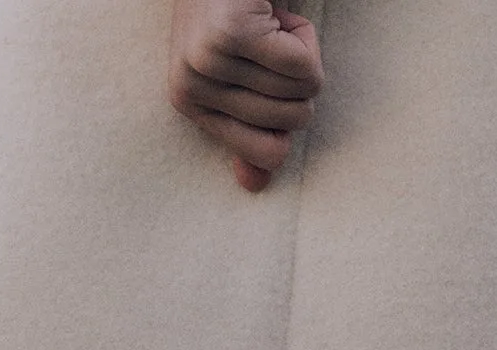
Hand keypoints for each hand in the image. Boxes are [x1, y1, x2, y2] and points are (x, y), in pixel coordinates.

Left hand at [169, 0, 323, 192]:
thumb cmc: (235, 12)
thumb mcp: (239, 76)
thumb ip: (249, 130)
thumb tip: (255, 186)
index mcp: (189, 104)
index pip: (266, 153)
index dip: (291, 121)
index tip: (275, 84)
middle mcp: (191, 88)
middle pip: (289, 123)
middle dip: (301, 81)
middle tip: (274, 45)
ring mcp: (208, 62)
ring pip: (300, 92)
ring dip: (304, 54)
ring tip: (272, 26)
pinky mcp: (232, 35)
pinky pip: (302, 66)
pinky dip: (308, 40)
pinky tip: (279, 16)